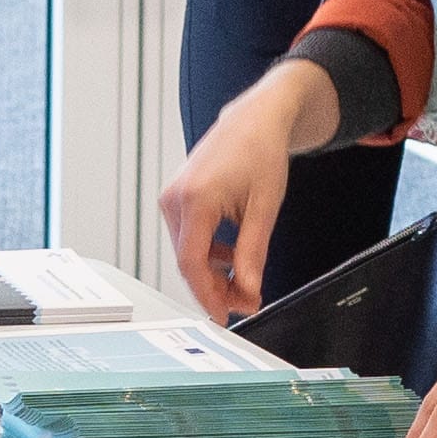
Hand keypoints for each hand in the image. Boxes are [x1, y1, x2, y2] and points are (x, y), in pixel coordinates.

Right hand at [161, 98, 299, 323]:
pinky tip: (231, 257)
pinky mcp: (176, 198)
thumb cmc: (260, 152)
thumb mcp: (264, 207)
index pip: (192, 263)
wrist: (252, 122)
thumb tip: (248, 290)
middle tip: (246, 302)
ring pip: (187, 251)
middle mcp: (175, 198)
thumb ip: (253, 252)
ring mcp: (172, 198)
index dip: (208, 295)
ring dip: (213, 272)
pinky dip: (208, 253)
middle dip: (215, 287)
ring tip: (244, 281)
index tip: (225, 315)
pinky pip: (188, 237)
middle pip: (187, 261)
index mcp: (195, 199)